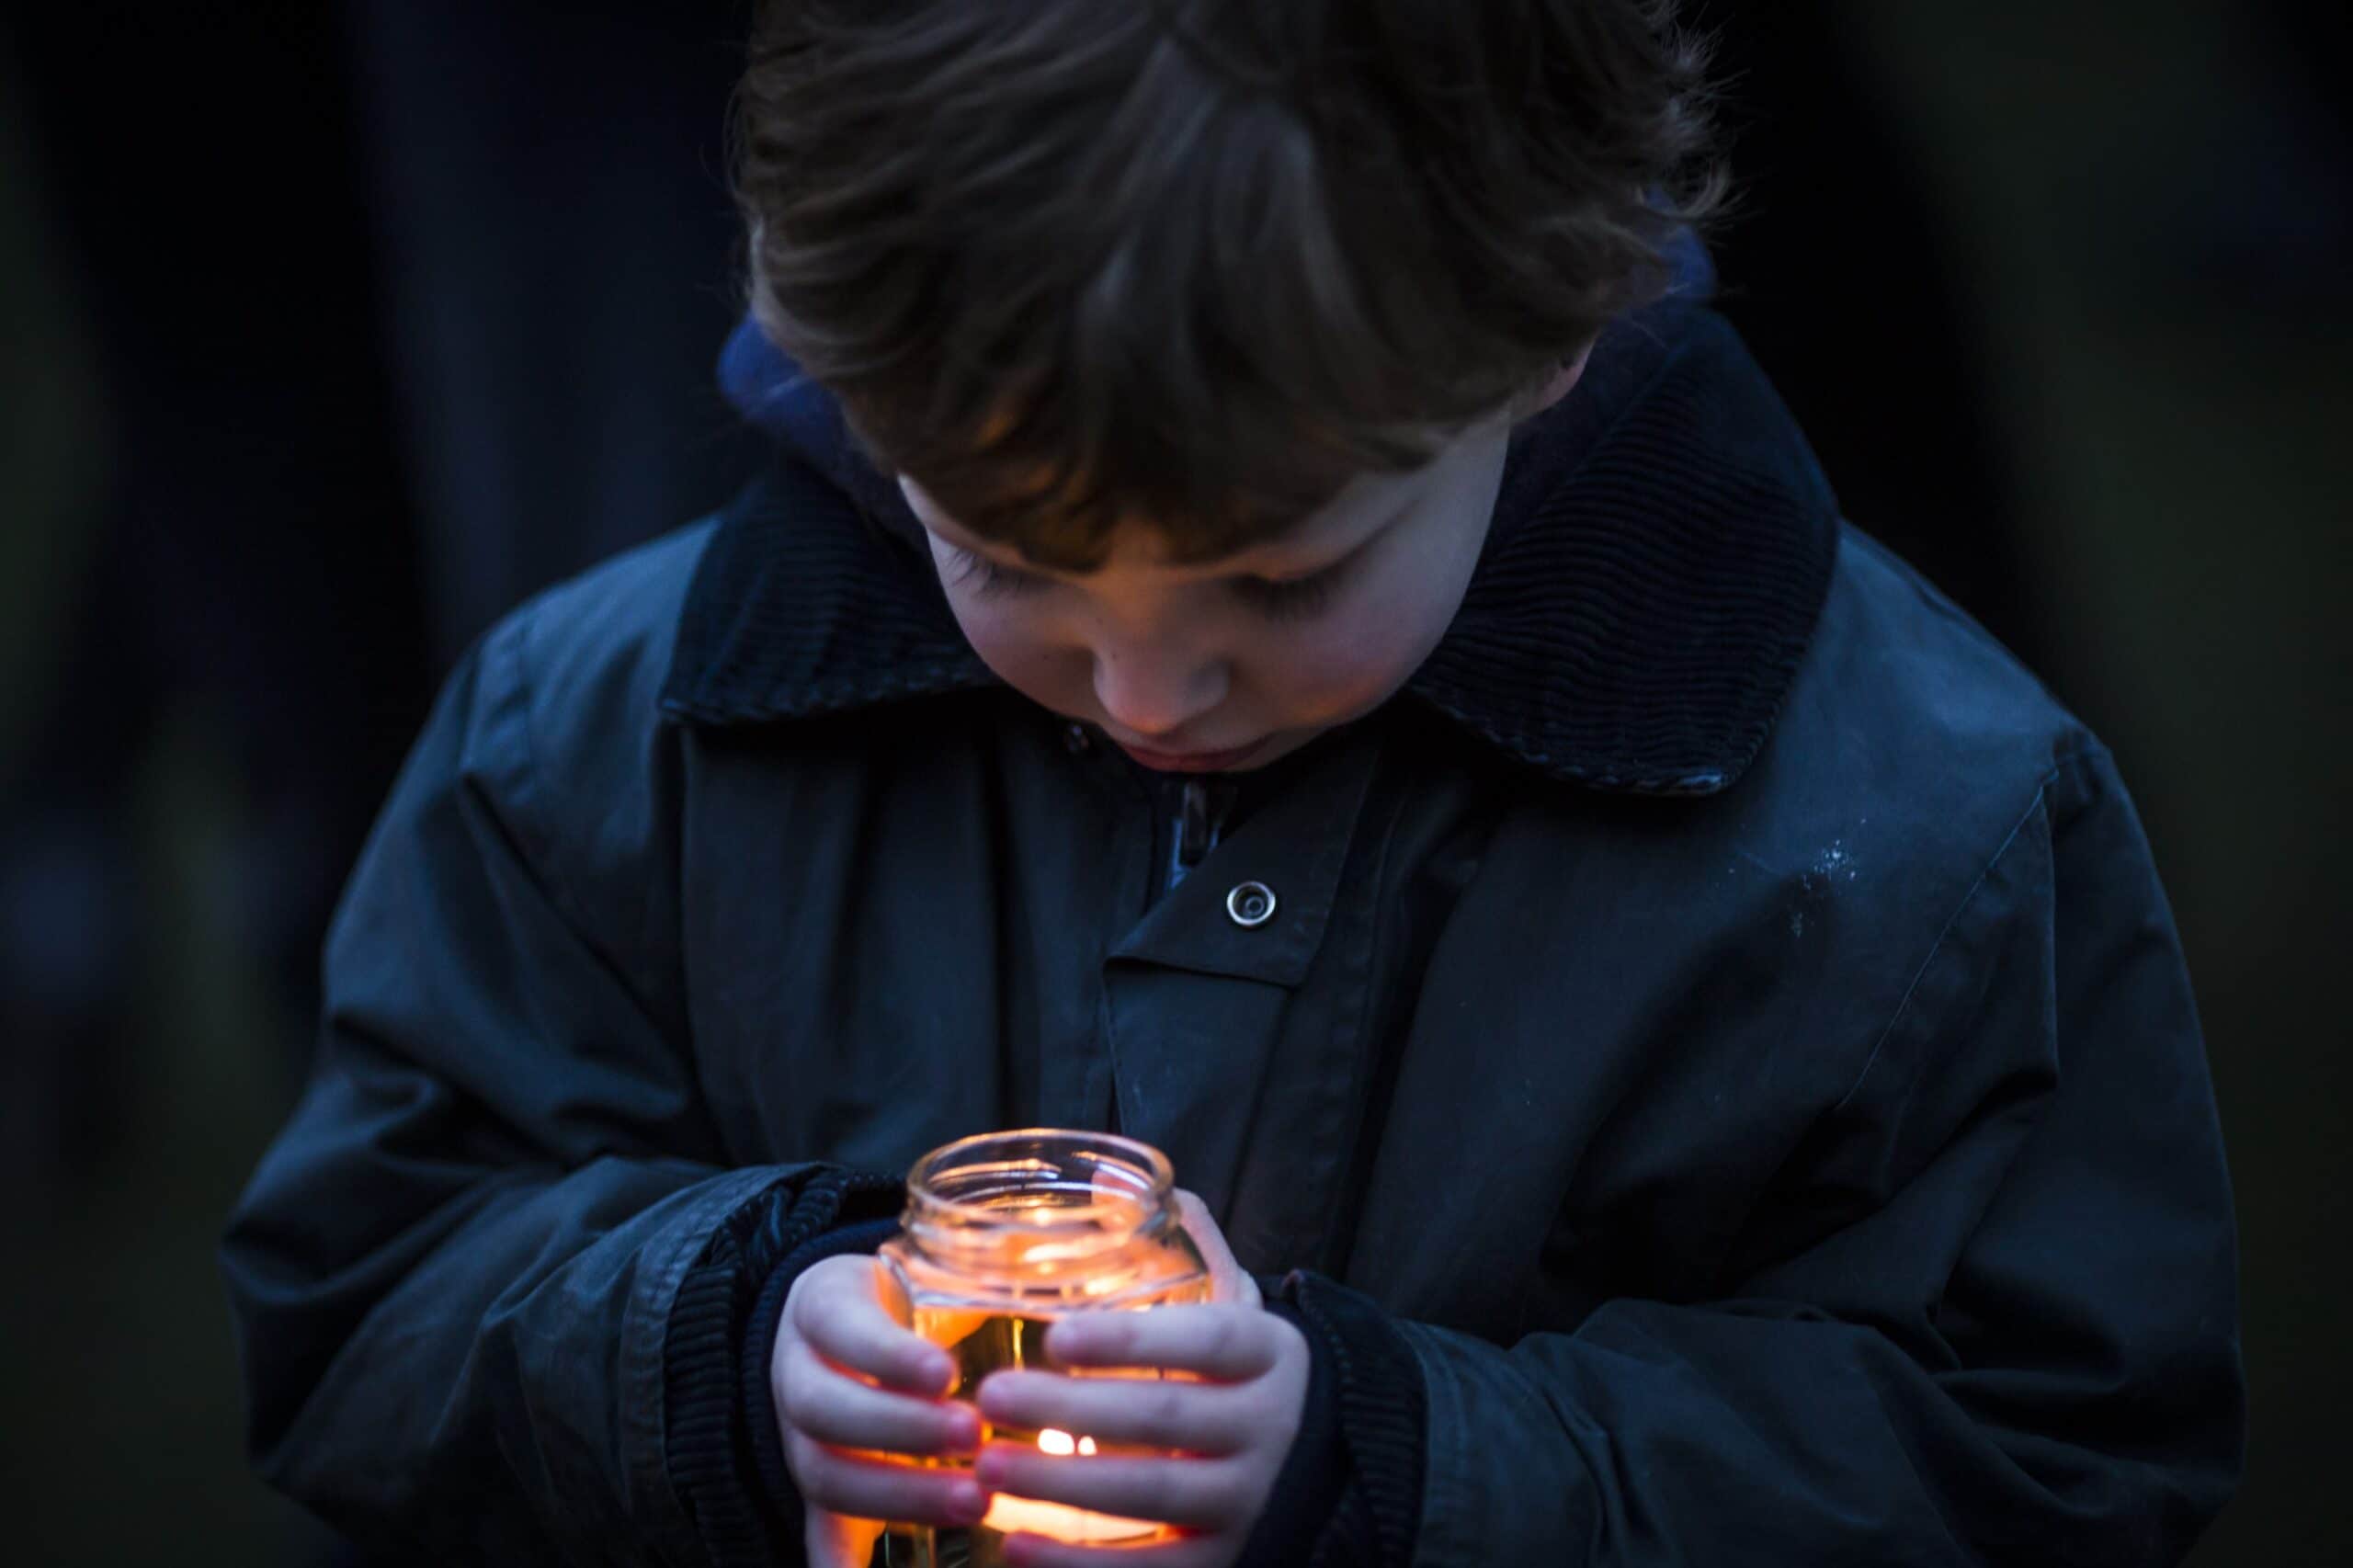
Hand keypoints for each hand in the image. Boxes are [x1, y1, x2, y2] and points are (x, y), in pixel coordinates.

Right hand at [770, 1253, 987, 1567]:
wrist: (839, 1319)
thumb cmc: (904, 1295)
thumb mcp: (926, 1267)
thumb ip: (983, 1273)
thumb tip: (1052, 1272)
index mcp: (824, 1305)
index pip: (844, 1328)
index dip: (889, 1355)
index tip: (948, 1373)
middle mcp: (797, 1370)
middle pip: (824, 1408)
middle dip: (900, 1429)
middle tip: (975, 1435)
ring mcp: (798, 1432)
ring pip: (822, 1472)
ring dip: (898, 1494)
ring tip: (976, 1500)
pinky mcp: (816, 1483)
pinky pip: (817, 1526)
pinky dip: (838, 1560)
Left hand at [971, 1194, 1311, 1567]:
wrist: (1315, 1463)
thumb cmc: (1240, 1373)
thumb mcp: (1233, 1306)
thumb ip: (1183, 1245)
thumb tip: (1104, 1175)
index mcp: (1268, 1353)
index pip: (1203, 1341)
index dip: (1129, 1341)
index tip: (1055, 1336)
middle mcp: (1269, 1427)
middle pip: (1165, 1420)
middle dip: (1071, 1410)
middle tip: (992, 1396)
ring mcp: (1248, 1501)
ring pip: (1153, 1497)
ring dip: (1061, 1487)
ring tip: (985, 1466)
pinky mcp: (1224, 1562)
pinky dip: (1079, 1566)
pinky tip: (1011, 1544)